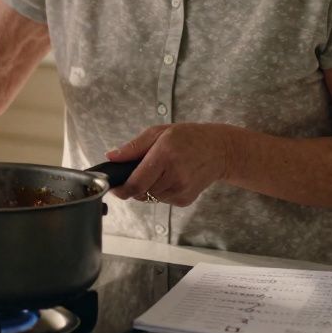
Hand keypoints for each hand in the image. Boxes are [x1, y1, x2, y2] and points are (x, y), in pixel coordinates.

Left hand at [104, 123, 232, 207]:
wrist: (220, 151)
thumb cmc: (188, 137)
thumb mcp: (159, 132)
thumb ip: (133, 147)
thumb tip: (111, 157)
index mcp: (165, 156)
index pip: (137, 183)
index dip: (121, 189)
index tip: (114, 187)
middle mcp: (174, 176)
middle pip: (141, 192)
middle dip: (134, 185)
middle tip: (138, 172)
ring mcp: (181, 190)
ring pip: (150, 197)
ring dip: (147, 188)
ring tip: (159, 171)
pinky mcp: (185, 200)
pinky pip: (162, 200)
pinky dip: (159, 191)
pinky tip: (170, 177)